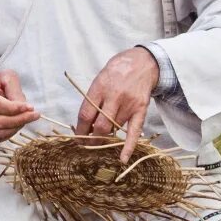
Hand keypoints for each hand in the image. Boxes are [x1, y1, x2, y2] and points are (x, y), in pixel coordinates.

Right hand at [0, 70, 39, 142]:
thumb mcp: (6, 78)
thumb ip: (14, 90)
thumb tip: (24, 107)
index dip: (14, 108)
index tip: (30, 107)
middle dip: (20, 119)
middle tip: (34, 115)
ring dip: (16, 127)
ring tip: (26, 119)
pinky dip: (10, 133)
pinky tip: (16, 125)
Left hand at [74, 47, 158, 163]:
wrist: (143, 62)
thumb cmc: (118, 70)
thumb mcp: (100, 78)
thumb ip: (93, 98)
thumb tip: (85, 123)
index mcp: (100, 87)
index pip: (86, 114)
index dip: (80, 129)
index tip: (77, 137)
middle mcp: (114, 96)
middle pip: (100, 126)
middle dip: (91, 139)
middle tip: (87, 144)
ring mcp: (129, 103)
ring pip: (115, 129)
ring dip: (106, 137)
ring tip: (101, 140)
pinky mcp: (141, 109)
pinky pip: (134, 131)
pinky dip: (128, 146)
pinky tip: (122, 158)